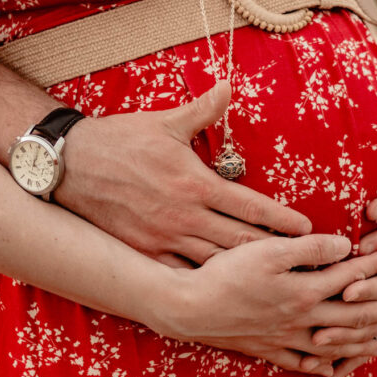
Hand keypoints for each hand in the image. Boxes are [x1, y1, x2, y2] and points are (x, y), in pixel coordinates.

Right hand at [56, 81, 311, 266]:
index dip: (282, 221)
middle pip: (241, 243)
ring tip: (273, 280)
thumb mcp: (165, 122)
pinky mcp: (144, 252)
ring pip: (215, 263)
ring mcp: (163, 239)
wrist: (69, 165)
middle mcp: (184, 216)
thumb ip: (203, 110)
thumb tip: (229, 86)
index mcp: (196, 184)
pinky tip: (223, 290)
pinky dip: (206, 283)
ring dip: (245, 271)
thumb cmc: (119, 140)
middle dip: (275, 254)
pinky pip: (182, 274)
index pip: (251, 207)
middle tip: (304, 263)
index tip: (307, 231)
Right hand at [152, 234, 376, 376]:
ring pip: (334, 343)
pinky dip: (325, 364)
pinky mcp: (268, 349)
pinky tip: (334, 364)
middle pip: (353, 315)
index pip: (351, 277)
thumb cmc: (226, 273)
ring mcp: (286, 338)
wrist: (190, 308)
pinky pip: (304, 362)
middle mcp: (302, 319)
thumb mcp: (268, 250)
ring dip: (364, 340)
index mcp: (305, 291)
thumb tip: (345, 245)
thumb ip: (309, 248)